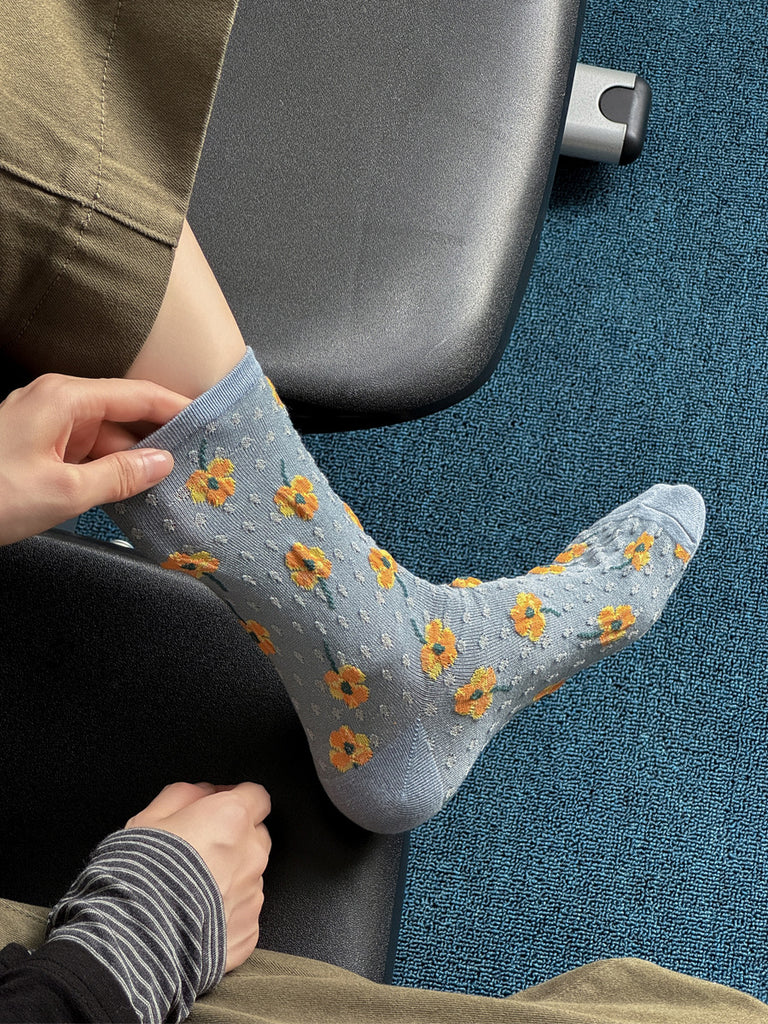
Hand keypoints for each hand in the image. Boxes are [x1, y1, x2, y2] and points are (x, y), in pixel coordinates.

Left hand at [0, 373, 189, 544]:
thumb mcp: (64, 491)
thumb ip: (119, 476)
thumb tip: (162, 463)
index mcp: (65, 399)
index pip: (137, 395)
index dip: (175, 408)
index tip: (207, 422)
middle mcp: (56, 404)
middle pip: (122, 418)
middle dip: (156, 441)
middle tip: (194, 463)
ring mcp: (45, 426)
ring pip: (103, 439)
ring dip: (131, 462)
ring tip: (168, 485)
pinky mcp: (37, 449)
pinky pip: (85, 454)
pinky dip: (107, 470)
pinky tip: (130, 491)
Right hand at [125, 782, 271, 971]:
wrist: (131, 942)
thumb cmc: (137, 880)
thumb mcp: (147, 820)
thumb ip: (183, 795)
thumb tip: (201, 793)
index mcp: (231, 819)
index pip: (257, 796)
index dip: (236, 799)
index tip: (219, 808)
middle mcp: (250, 855)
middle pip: (256, 835)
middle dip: (235, 838)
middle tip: (200, 851)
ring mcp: (252, 895)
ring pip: (251, 875)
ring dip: (231, 876)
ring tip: (193, 891)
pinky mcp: (248, 931)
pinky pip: (244, 912)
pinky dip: (227, 912)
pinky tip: (197, 917)